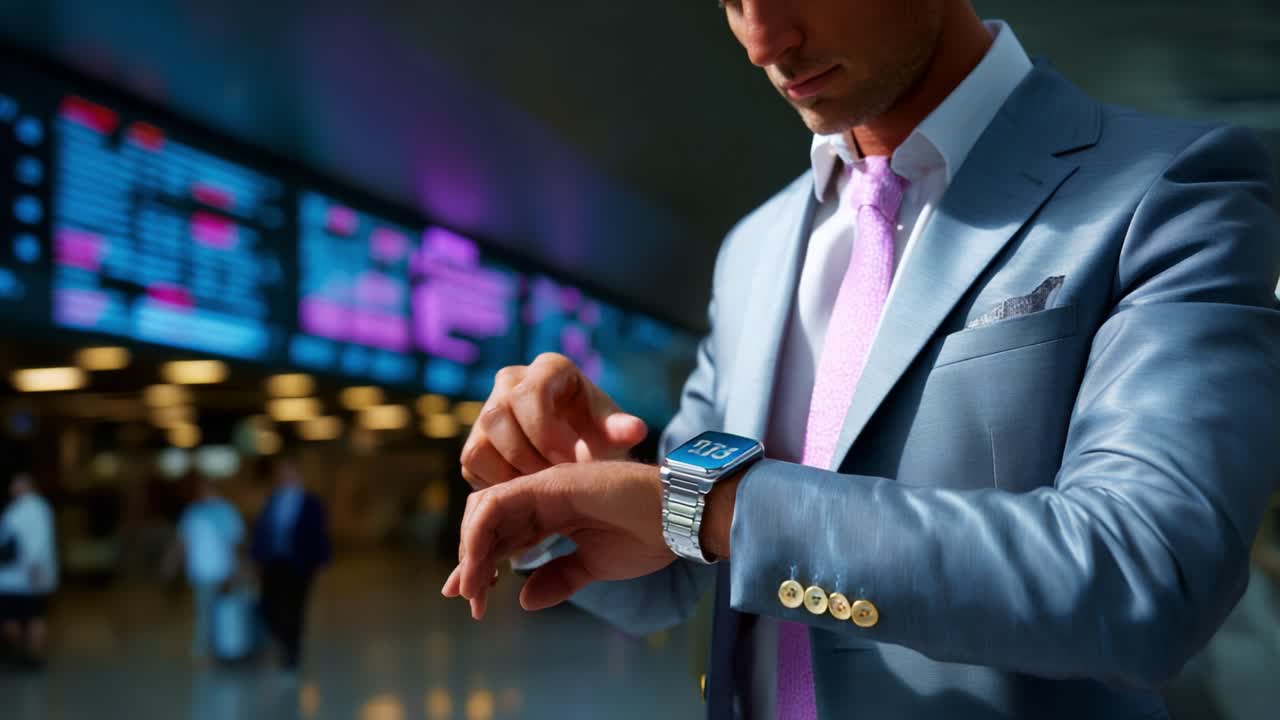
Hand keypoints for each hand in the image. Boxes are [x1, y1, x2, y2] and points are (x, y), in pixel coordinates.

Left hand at [441, 461, 675, 618]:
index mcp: (552, 514)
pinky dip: (480, 533)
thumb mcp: (594, 566)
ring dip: (472, 550)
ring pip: (484, 510)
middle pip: (488, 524)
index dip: (483, 565)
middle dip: (471, 562)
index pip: (504, 537)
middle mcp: (542, 496)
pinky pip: (497, 503)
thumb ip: (559, 578)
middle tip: (469, 600)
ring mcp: (543, 486)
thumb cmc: (648, 536)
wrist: (679, 516)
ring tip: (472, 588)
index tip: (472, 600)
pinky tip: (480, 563)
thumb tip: (524, 600)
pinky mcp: (547, 483)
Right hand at [460, 353, 647, 489]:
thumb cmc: (597, 433)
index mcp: (548, 368)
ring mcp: (488, 410)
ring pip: (479, 444)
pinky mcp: (475, 440)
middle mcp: (510, 382)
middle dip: (527, 456)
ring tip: (543, 490)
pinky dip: (498, 483)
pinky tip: (527, 493)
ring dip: (510, 474)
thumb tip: (635, 430)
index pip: (529, 394)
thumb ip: (622, 430)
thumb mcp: (612, 431)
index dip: (546, 432)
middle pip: (496, 416)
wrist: (579, 448)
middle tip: (555, 482)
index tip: (570, 462)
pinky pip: (472, 464)